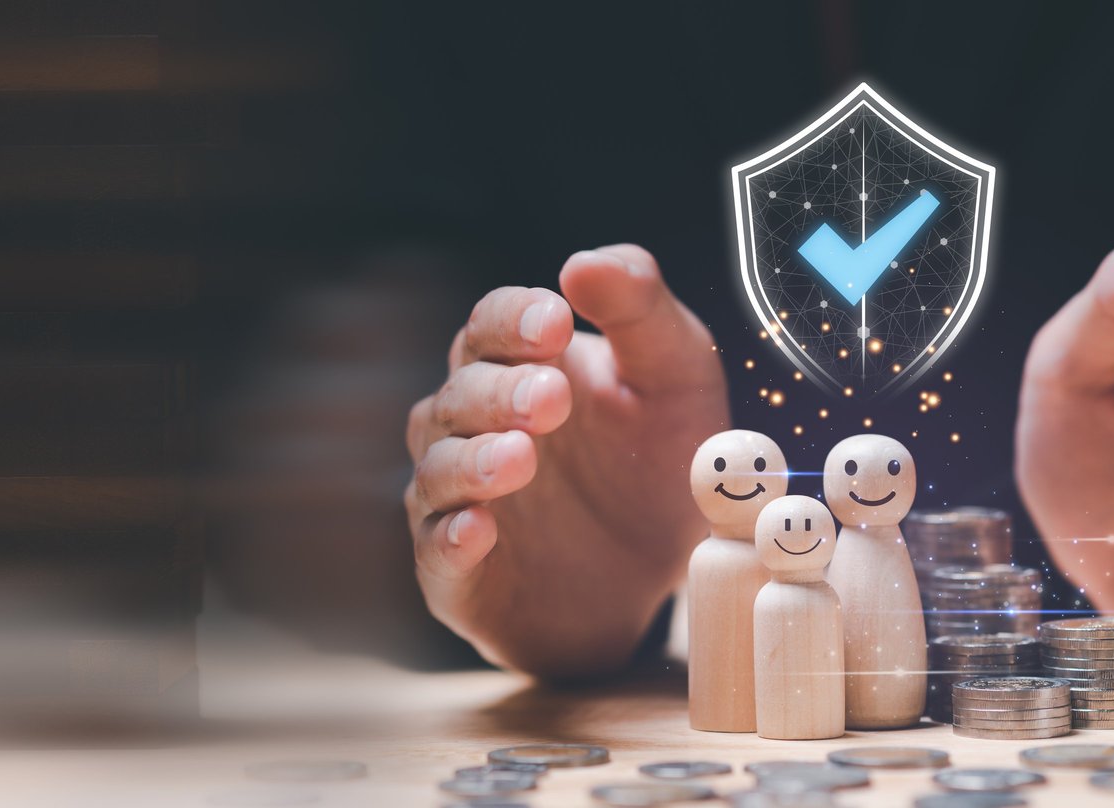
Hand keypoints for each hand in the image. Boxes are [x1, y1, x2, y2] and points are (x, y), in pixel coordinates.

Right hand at [404, 245, 727, 676]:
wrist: (658, 575)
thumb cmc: (653, 462)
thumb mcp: (676, 379)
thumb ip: (641, 311)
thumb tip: (585, 262)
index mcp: (519, 364)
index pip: (492, 323)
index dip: (515, 319)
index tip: (556, 323)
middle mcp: (474, 425)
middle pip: (461, 393)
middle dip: (500, 392)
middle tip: (551, 399)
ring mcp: (457, 498)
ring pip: (438, 468)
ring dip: (472, 461)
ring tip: (520, 459)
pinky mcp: (456, 572)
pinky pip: (437, 551)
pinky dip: (452, 537)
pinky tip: (479, 530)